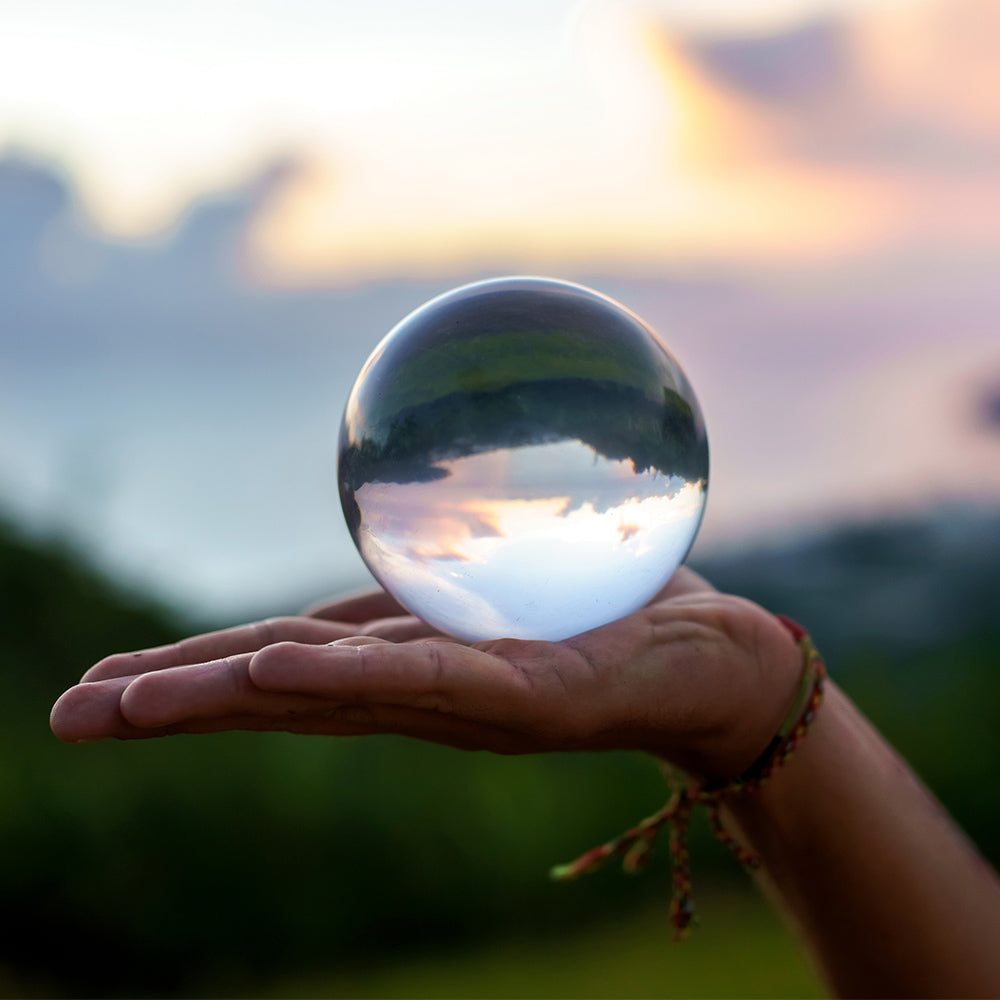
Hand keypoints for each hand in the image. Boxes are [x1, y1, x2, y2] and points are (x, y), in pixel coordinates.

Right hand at [49, 568, 801, 779]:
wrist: (711, 664)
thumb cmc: (609, 608)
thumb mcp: (512, 570)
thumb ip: (454, 553)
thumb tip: (419, 486)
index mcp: (407, 659)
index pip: (282, 667)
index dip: (195, 676)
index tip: (110, 685)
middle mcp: (421, 694)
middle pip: (279, 697)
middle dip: (175, 707)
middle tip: (72, 717)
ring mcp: (467, 706)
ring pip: (329, 702)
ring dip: (227, 703)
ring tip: (131, 706)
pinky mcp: (527, 705)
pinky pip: (426, 686)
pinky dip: (345, 682)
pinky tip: (275, 676)